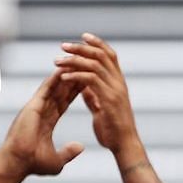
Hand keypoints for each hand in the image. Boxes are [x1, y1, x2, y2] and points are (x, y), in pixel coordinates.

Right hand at [0, 68, 84, 176]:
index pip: (64, 103)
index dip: (75, 93)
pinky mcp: (33, 106)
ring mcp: (37, 107)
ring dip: (65, 76)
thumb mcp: (57, 160)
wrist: (18, 163)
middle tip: (82, 67)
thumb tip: (80, 147)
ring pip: (54, 87)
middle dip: (72, 79)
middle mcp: (41, 111)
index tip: (86, 84)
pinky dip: (54, 79)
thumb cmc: (32, 164)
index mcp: (47, 122)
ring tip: (76, 63)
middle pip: (60, 91)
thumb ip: (69, 152)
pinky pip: (45, 90)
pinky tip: (63, 69)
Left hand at [55, 33, 139, 154]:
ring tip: (57, 60)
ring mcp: (115, 90)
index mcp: (118, 83)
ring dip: (74, 60)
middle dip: (81, 48)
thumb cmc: (114, 130)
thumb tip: (83, 87)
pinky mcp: (109, 100)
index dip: (97, 43)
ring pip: (95, 65)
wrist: (125, 145)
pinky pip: (90, 81)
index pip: (110, 55)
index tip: (82, 36)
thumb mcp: (102, 109)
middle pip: (101, 55)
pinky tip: (63, 76)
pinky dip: (76, 76)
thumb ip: (94, 96)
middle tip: (63, 46)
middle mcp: (119, 83)